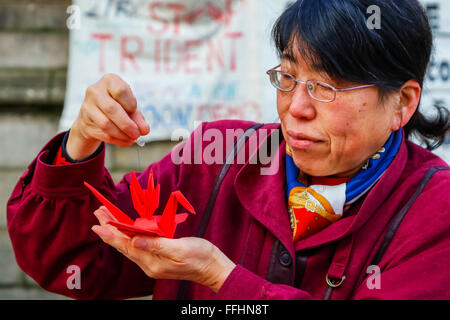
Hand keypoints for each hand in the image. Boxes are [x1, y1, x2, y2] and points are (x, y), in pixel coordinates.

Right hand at [67, 74, 149, 159]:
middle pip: (112, 109)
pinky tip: (126, 141)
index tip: (134, 112)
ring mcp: (87, 107)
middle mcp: (95, 91)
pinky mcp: (84, 123)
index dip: (130, 104)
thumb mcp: (129, 107)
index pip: (121, 90)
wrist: (95, 116)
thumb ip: (138, 117)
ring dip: (122, 134)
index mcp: (109, 81)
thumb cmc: (117, 107)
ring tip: (133, 138)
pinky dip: (118, 140)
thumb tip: (144, 129)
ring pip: (106, 124)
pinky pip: (103, 134)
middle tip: (137, 134)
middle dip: (127, 124)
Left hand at [91, 206, 235, 292]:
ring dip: (117, 230)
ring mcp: (153, 261)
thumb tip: (135, 240)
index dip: (111, 234)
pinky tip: (126, 228)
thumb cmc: (200, 257)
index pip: (126, 246)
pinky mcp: (159, 256)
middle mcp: (149, 263)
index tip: (98, 224)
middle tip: (98, 213)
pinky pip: (138, 244)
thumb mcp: (180, 249)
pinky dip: (129, 234)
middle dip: (110, 229)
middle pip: (124, 244)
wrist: (213, 268)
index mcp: (152, 262)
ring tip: (107, 217)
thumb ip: (157, 245)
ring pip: (130, 244)